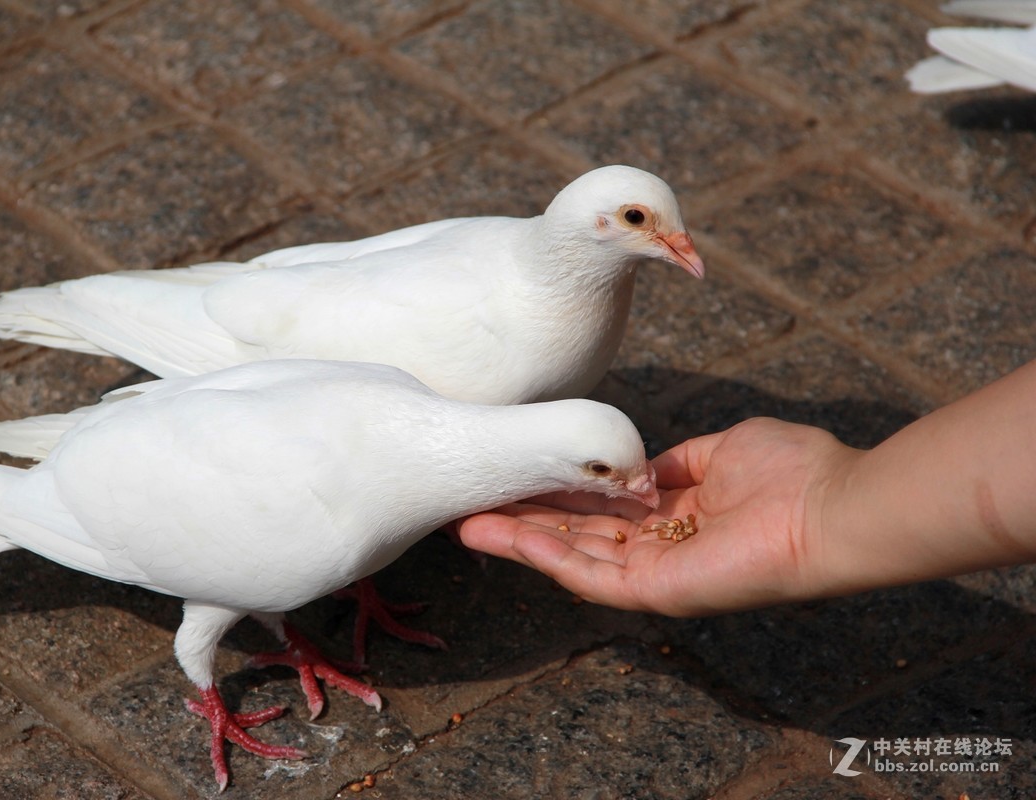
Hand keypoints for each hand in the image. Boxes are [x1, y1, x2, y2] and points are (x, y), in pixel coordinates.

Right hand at [458, 418, 859, 615]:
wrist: (830, 506)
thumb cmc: (792, 472)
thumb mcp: (722, 450)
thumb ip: (676, 460)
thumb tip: (641, 464)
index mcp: (675, 515)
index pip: (602, 507)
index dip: (558, 491)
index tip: (516, 472)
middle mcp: (660, 547)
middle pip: (578, 535)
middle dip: (524, 518)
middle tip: (473, 501)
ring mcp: (655, 572)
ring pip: (572, 558)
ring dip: (519, 541)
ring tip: (468, 524)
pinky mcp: (655, 591)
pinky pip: (589, 576)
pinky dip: (547, 558)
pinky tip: (508, 537)